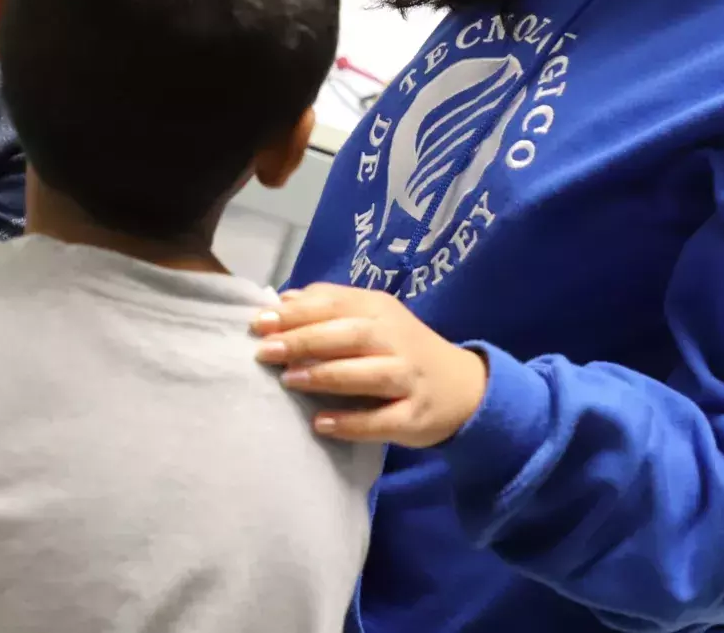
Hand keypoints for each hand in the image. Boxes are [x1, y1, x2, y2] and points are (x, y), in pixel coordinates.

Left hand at [253, 283, 488, 446]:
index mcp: (379, 310)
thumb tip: (283, 299)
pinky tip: (320, 423)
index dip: (296, 313)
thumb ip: (330, 305)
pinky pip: (381, 421)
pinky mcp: (414, 416)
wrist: (464, 388)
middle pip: (348, 336)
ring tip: (289, 380)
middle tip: (265, 351)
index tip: (259, 323)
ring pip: (366, 375)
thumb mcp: (373, 317)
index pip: (335, 305)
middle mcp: (396, 340)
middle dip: (304, 341)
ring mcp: (408, 378)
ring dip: (325, 376)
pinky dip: (351, 423)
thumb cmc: (402, 349)